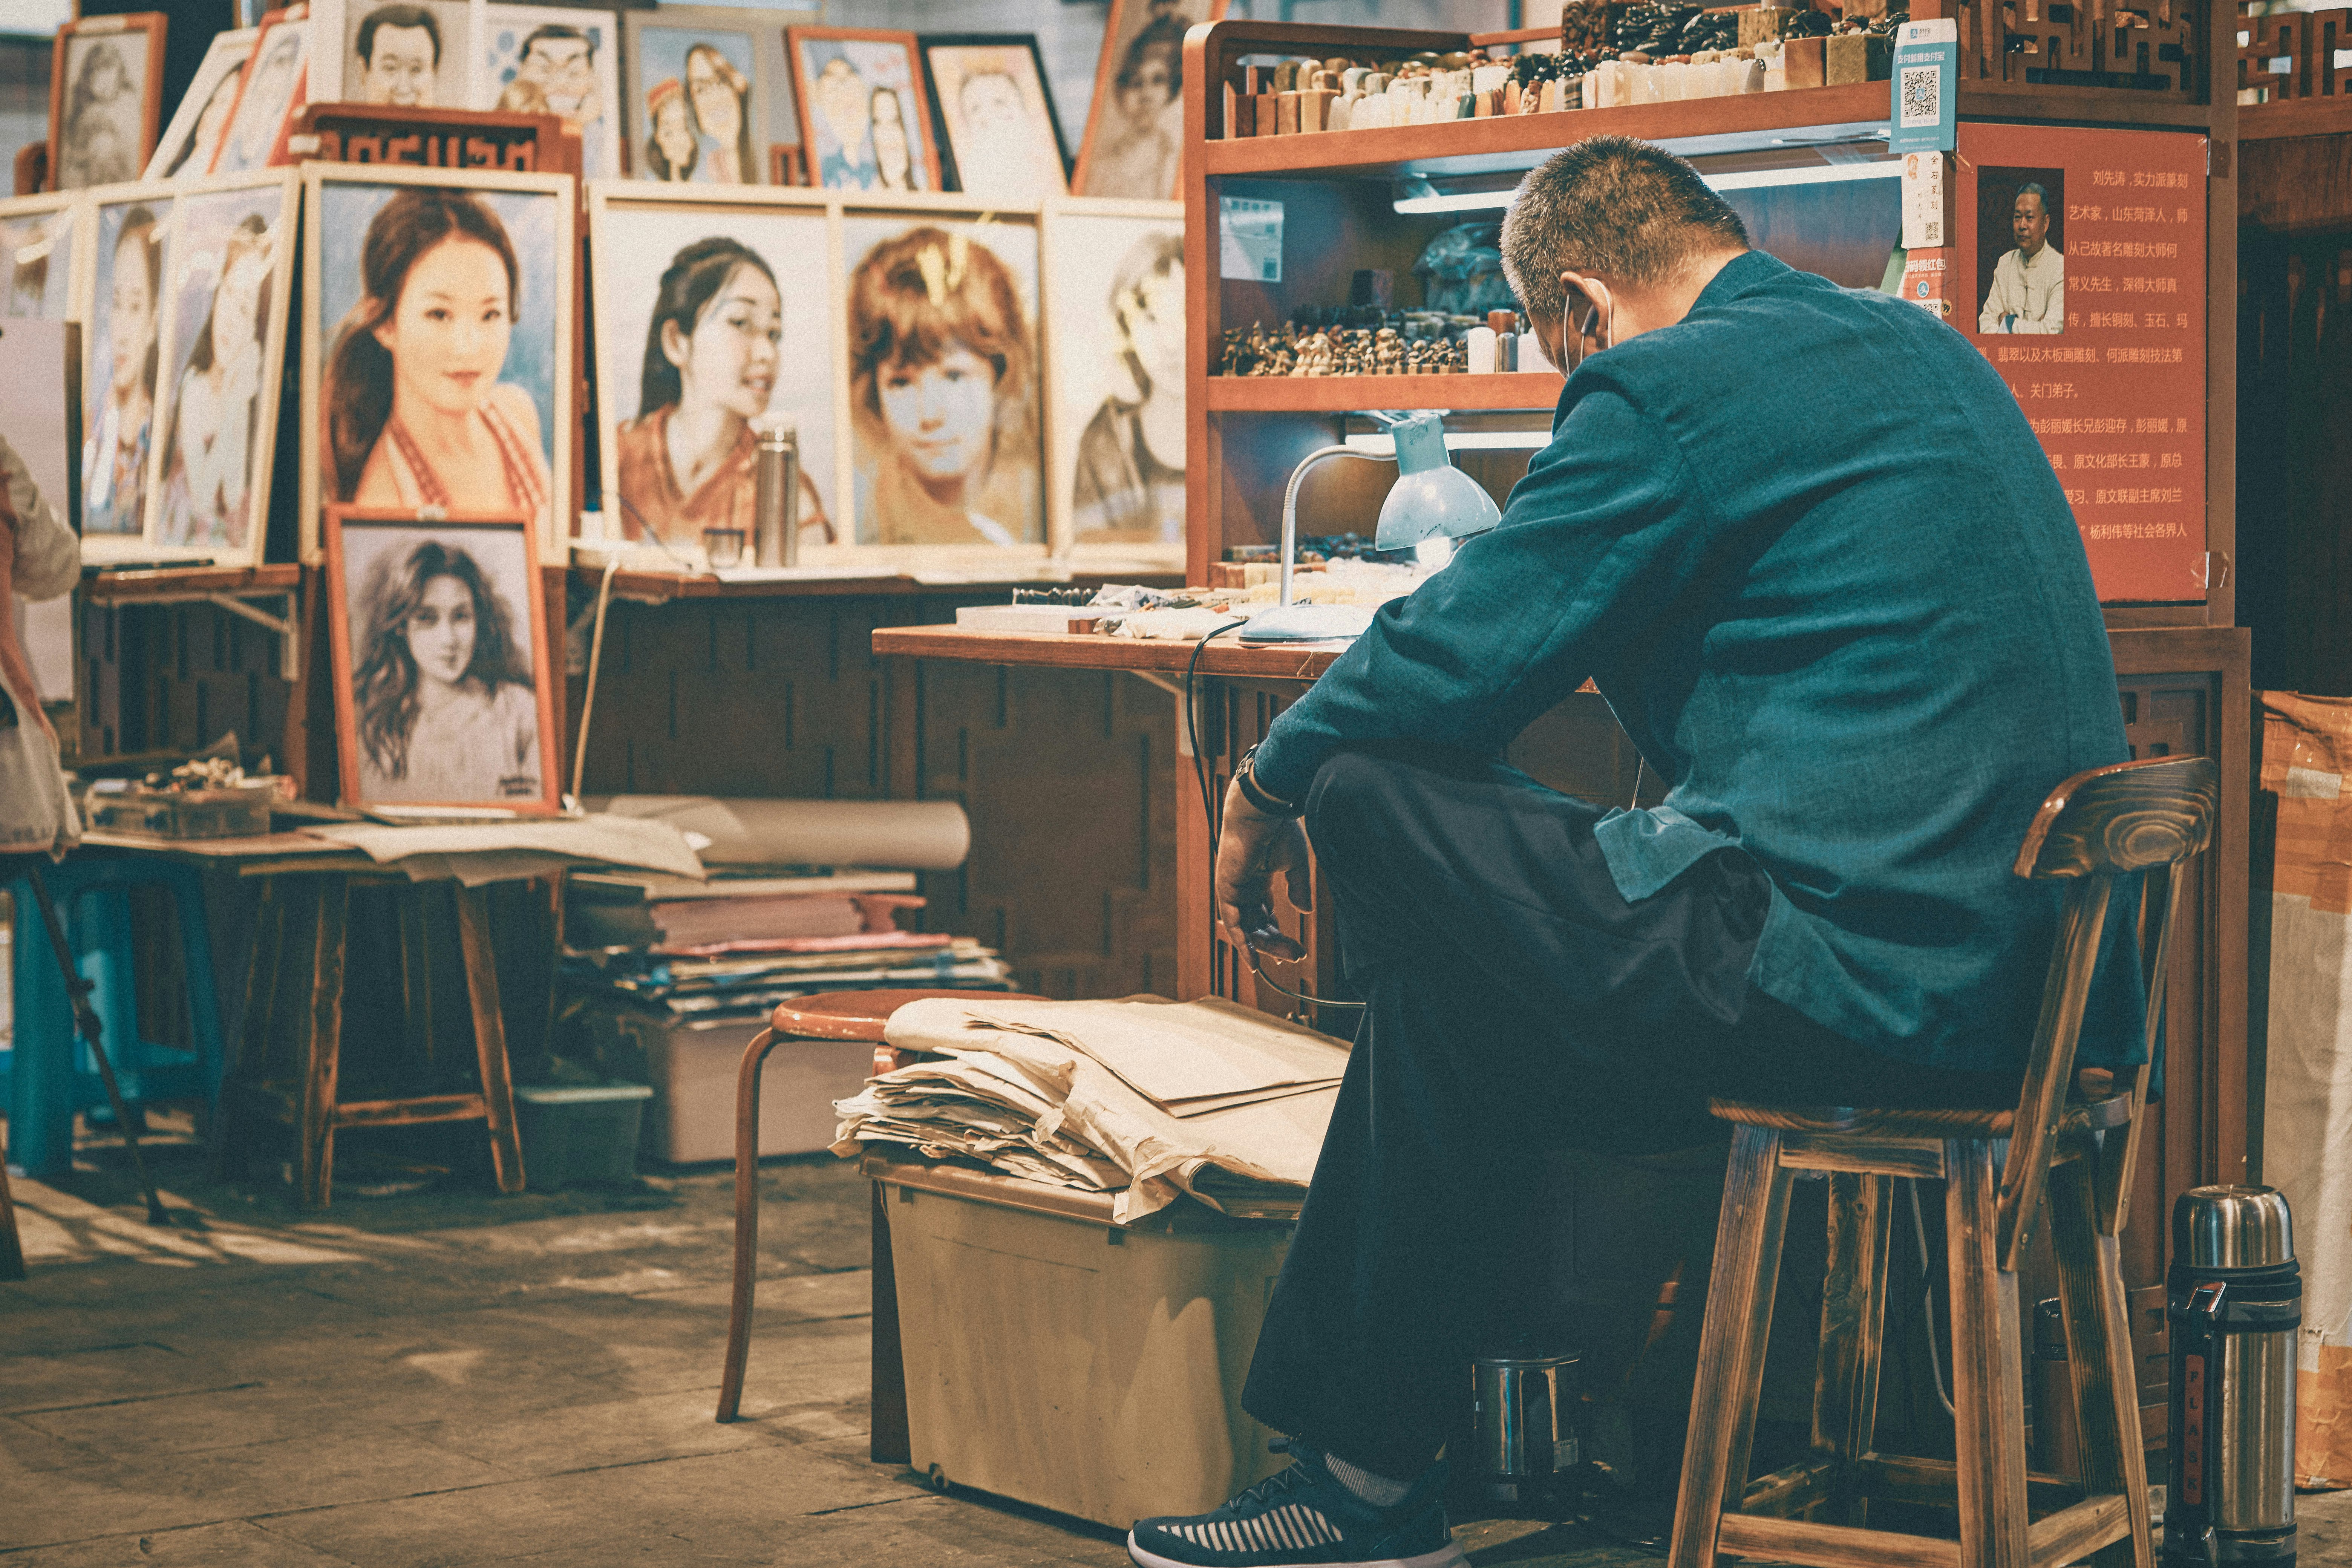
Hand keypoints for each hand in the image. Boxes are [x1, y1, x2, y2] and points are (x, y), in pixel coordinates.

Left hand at [1214, 771, 1312, 960]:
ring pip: (1246, 928)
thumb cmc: (1278, 829)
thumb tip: (1305, 911)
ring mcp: (1233, 890)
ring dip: (1264, 946)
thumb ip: (1298, 888)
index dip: (1278, 934)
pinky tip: (1255, 961)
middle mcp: (1244, 887)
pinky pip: (1233, 923)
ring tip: (1286, 958)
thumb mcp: (1296, 864)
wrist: (1262, 810)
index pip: (1265, 914)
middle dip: (1276, 943)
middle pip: (1257, 925)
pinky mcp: (1226, 889)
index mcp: (1258, 880)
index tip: (1297, 949)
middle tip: (1296, 956)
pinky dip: (1243, 943)